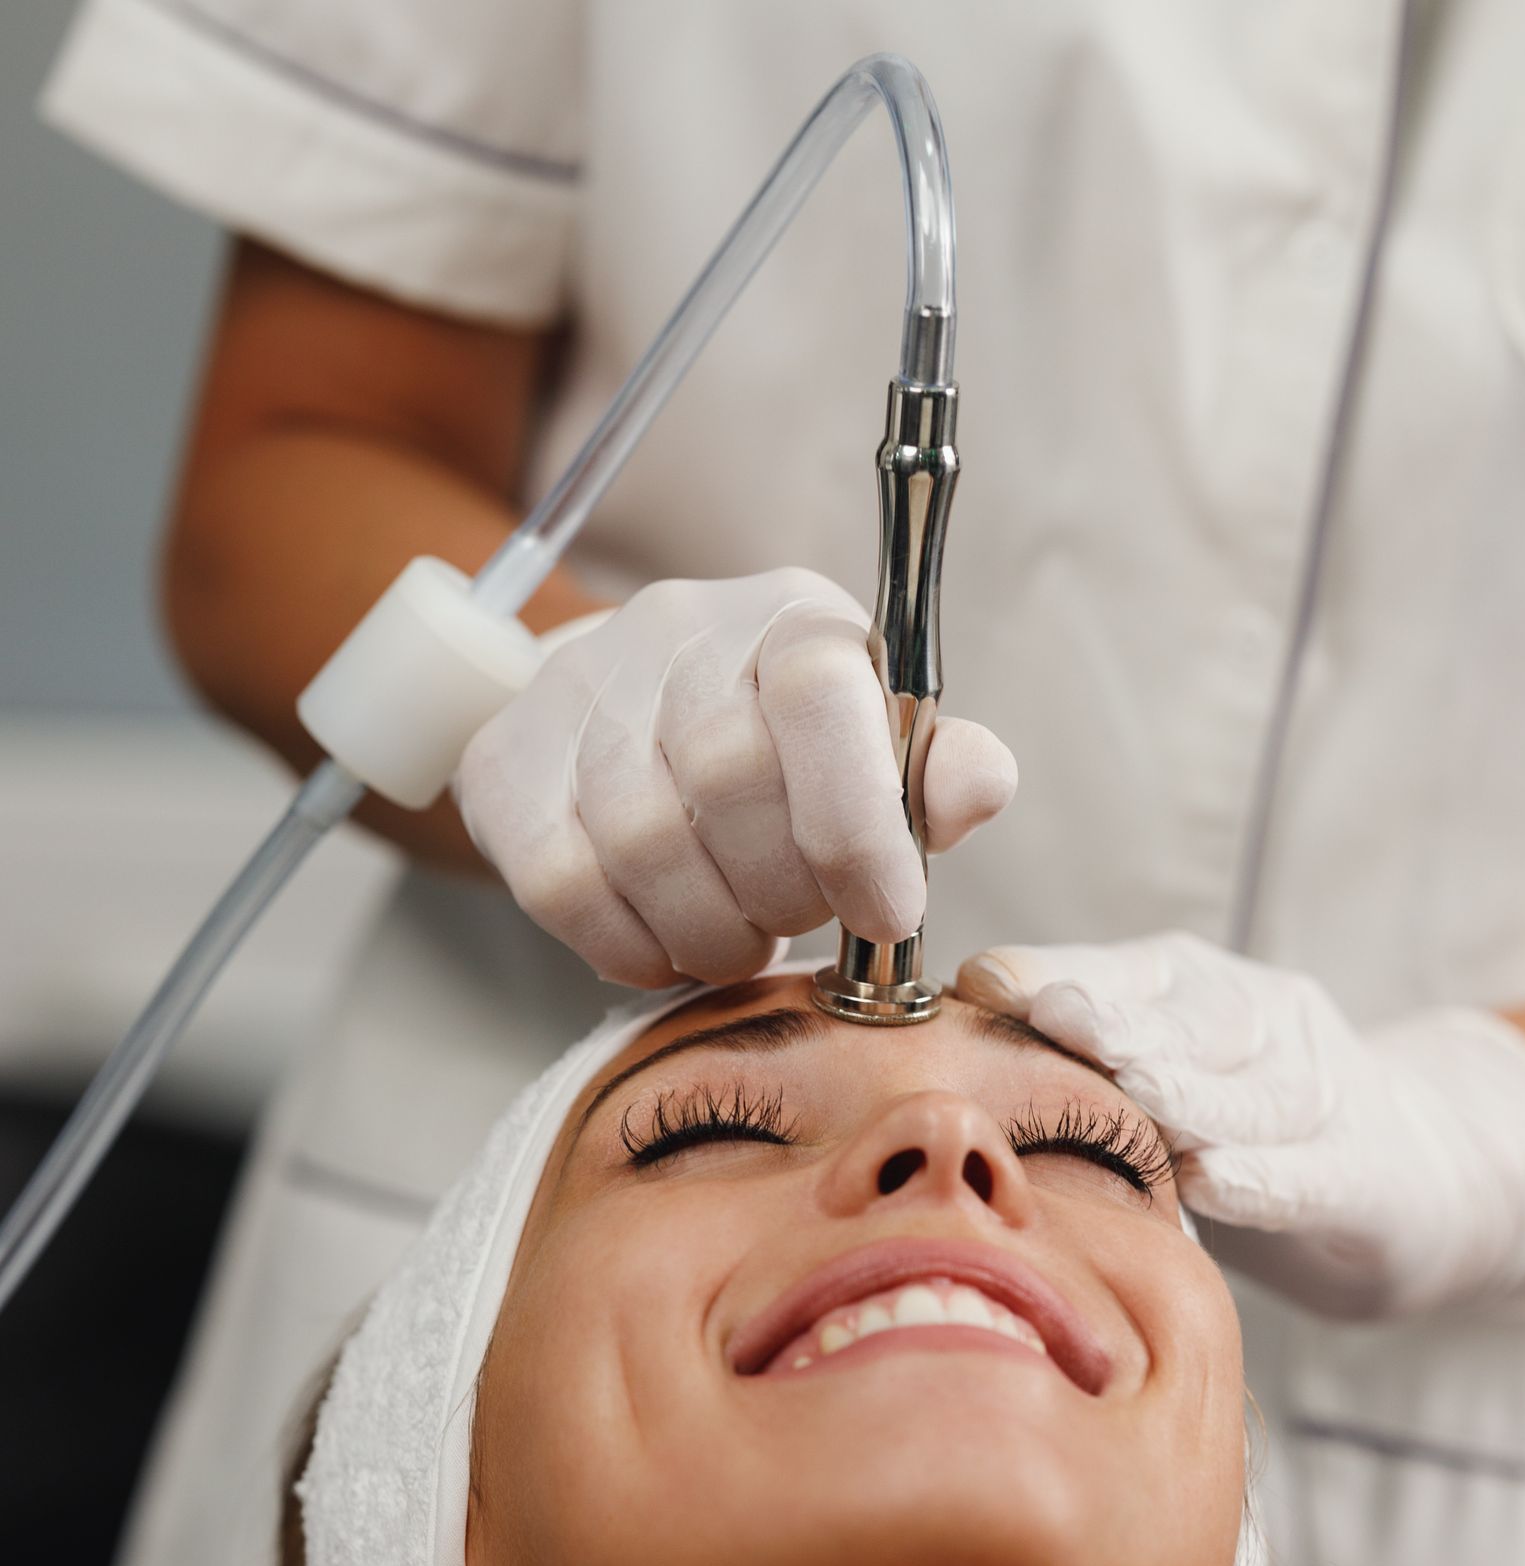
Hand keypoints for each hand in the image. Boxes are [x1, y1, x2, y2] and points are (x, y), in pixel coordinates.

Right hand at [455, 569, 1015, 985]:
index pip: (819, 696)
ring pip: (644, 847)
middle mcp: (677, 632)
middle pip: (728, 785)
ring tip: (739, 934)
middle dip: (782, 894)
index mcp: (791, 620)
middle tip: (796, 920)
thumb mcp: (879, 750)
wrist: (629, 720)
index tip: (887, 915)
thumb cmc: (784, 754)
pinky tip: (666, 942)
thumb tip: (978, 784)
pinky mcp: (504, 762)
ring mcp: (578, 690)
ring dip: (710, 932)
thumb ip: (936, 773)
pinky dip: (629, 946)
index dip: (858, 826)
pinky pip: (564, 886)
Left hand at [958, 932, 1524, 1319]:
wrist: (1417, 1178)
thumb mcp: (1162, 1088)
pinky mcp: (1369, 1173)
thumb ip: (1076, 1074)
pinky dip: (1265, 1177)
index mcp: (1197, 994)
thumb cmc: (1246, 1135)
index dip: (1056, 977)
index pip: (1121, 977)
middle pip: (1188, 1016)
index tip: (986, 982)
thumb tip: (936, 1074)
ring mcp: (1325, 1093)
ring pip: (1254, 1087)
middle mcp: (1265, 1022)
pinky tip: (1219, 1180)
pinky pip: (1311, 1172)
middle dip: (1119, 1016)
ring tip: (1142, 1091)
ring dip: (1194, 1089)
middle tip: (1057, 1017)